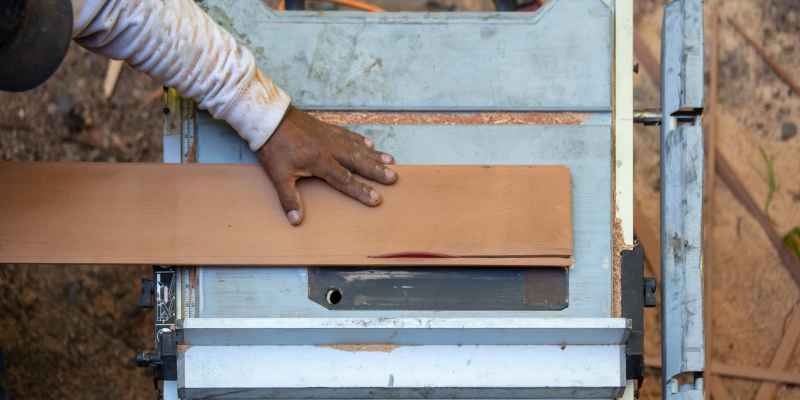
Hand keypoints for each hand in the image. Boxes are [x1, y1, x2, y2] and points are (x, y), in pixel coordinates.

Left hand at [257, 106, 397, 225]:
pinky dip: (360, 140)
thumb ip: (288, 198)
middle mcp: (330, 149)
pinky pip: (348, 135)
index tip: (376, 199)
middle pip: (358, 162)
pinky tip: (370, 143)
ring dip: (374, 155)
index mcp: (319, 162)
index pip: (345, 180)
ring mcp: (330, 137)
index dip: (361, 191)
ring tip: (391, 161)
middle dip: (376, 171)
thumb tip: (295, 220)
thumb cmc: (273, 147)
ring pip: (357, 147)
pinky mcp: (327, 128)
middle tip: (393, 178)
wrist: (269, 117)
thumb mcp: (278, 176)